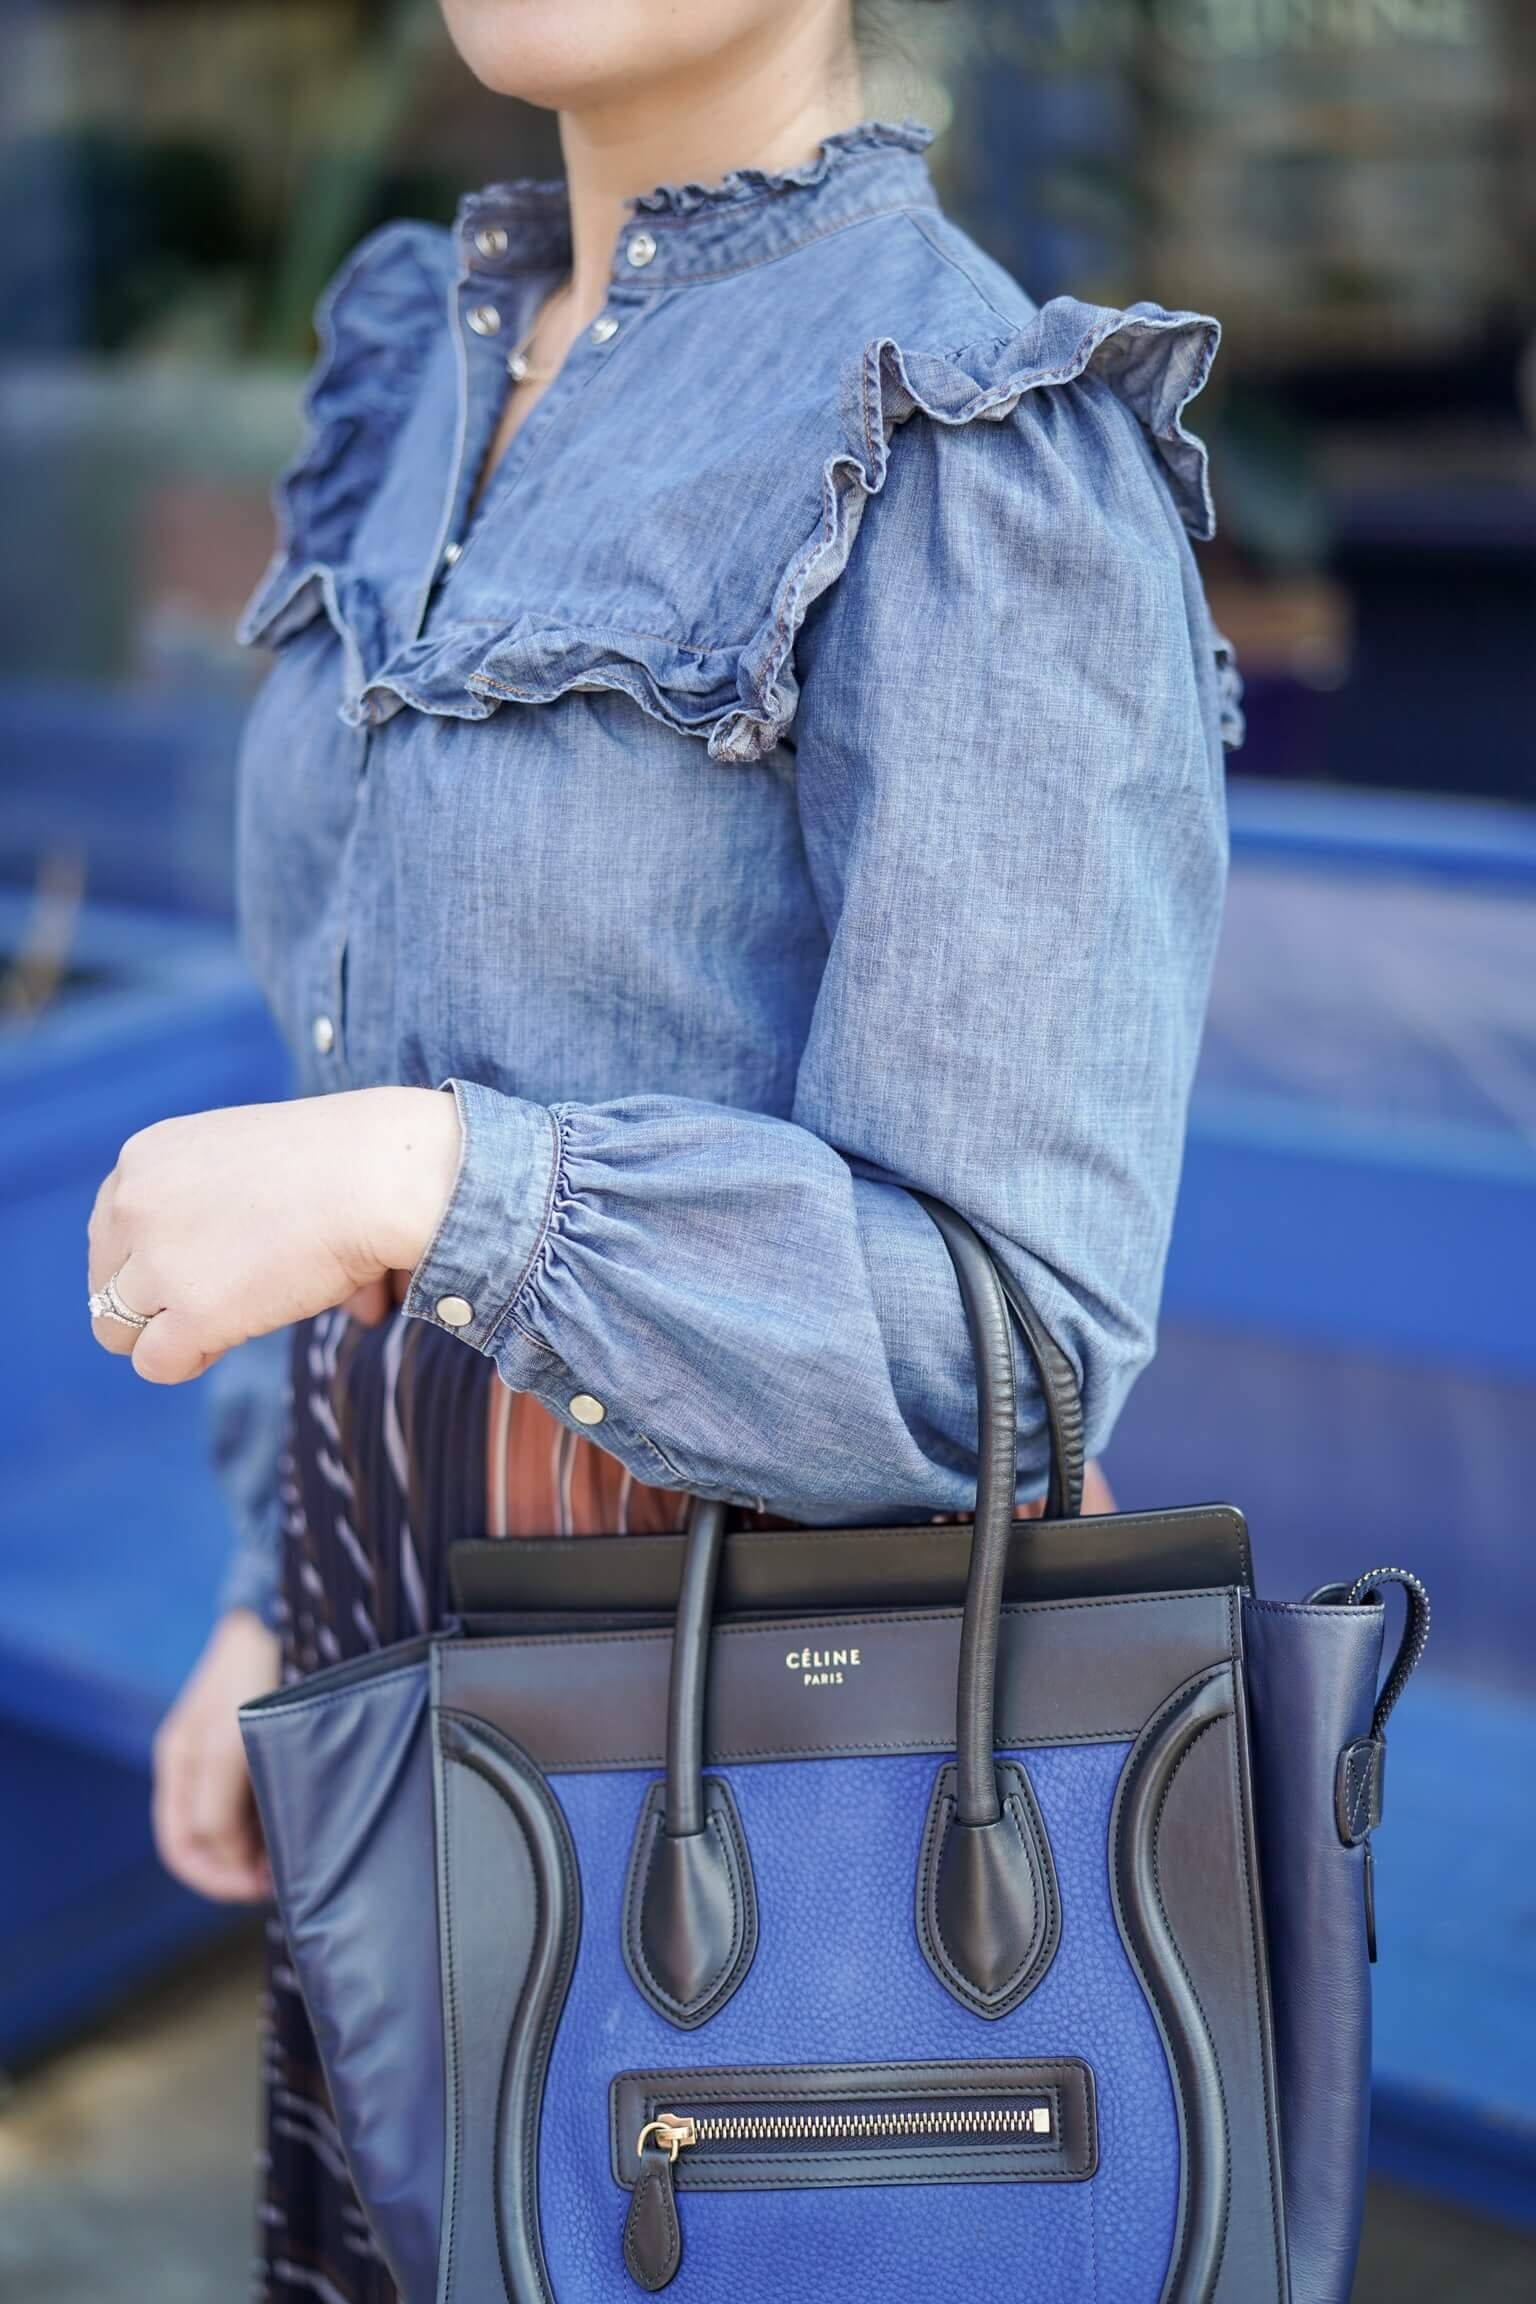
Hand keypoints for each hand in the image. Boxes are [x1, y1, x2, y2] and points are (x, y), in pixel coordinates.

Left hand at [88, 1086, 461, 1384]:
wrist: (383, 1176)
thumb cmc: (350, 1163)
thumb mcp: (256, 1162)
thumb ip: (232, 1210)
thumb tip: (302, 1280)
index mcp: (145, 1157)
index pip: (111, 1230)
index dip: (153, 1258)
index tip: (200, 1264)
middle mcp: (134, 1204)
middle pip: (105, 1282)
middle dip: (154, 1297)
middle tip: (219, 1294)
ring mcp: (157, 1260)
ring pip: (116, 1329)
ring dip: (169, 1330)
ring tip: (230, 1317)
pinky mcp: (192, 1312)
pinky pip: (156, 1363)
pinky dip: (191, 1359)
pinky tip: (232, 1335)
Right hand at [152, 1609, 281, 1902]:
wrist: (287, 1608)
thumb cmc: (255, 1672)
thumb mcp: (229, 1747)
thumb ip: (217, 1809)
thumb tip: (230, 1859)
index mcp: (180, 1763)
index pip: (183, 1848)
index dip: (217, 1879)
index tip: (260, 1888)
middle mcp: (198, 1761)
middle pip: (207, 1841)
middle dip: (239, 1868)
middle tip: (284, 1879)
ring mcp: (228, 1749)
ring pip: (234, 1821)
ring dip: (258, 1847)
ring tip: (297, 1854)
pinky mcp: (258, 1738)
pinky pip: (255, 1796)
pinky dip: (272, 1819)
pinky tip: (303, 1818)